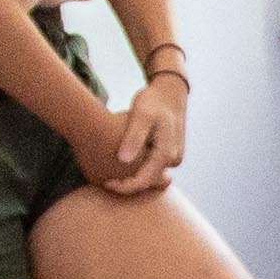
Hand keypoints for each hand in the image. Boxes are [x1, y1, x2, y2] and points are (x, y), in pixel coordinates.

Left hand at [104, 78, 190, 192]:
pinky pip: (154, 168)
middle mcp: (174, 159)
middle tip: (105, 180)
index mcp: (167, 152)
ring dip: (134, 177)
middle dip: (128, 184)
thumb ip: (134, 137)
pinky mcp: (170, 154)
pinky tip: (123, 163)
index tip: (106, 183)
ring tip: (112, 173)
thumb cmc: (152, 100)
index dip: (124, 186)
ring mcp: (174, 158)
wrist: (170, 91)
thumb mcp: (141, 115)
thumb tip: (123, 160)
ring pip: (151, 177)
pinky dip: (139, 169)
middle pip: (148, 182)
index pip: (144, 181)